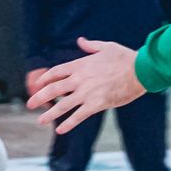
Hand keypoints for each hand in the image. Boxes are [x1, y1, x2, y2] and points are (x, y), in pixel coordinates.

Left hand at [26, 37, 144, 133]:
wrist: (140, 70)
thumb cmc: (125, 58)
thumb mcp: (106, 46)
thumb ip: (90, 45)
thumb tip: (81, 41)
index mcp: (80, 64)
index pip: (56, 72)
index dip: (44, 79)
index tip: (37, 84)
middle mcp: (80, 79)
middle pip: (53, 89)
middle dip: (39, 97)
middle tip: (29, 104)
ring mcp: (87, 93)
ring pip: (63, 105)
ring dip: (50, 114)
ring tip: (40, 121)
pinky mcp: (96, 104)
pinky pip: (78, 116)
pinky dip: (69, 124)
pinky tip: (60, 130)